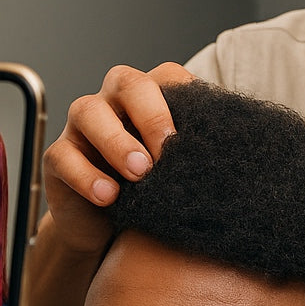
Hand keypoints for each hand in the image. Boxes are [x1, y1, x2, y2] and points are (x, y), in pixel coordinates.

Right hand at [40, 62, 192, 258]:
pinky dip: (87, 176)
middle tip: (169, 151)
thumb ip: (201, 156)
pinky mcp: (57, 158)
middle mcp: (112, 102)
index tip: (205, 130)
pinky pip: (64, 157)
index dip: (184, 93)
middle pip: (126, 82)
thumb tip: (246, 153)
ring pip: (88, 112)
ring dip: (117, 141)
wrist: (108, 230)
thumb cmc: (152, 191)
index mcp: (148, 98)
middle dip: (150, 113)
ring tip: (140, 173)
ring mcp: (80, 127)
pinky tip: (109, 196)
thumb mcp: (179, 172)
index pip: (167, 75)